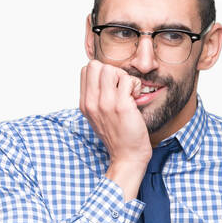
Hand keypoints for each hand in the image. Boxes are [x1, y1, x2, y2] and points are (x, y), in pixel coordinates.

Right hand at [79, 60, 150, 193]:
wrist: (127, 157)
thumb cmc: (118, 137)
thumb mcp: (98, 117)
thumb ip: (96, 98)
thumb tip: (103, 78)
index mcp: (85, 104)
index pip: (86, 70)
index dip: (102, 73)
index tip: (112, 87)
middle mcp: (92, 103)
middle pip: (95, 65)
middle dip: (112, 72)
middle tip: (121, 88)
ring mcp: (106, 104)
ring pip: (110, 69)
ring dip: (124, 77)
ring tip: (129, 93)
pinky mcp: (122, 106)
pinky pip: (128, 80)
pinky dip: (136, 85)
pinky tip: (136, 98)